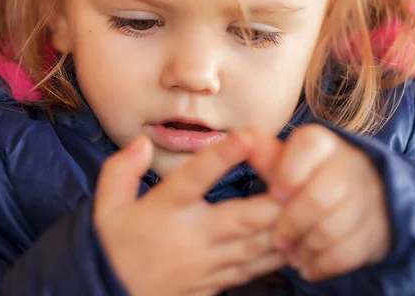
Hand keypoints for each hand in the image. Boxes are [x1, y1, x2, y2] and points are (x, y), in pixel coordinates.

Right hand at [94, 134, 285, 295]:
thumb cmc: (110, 249)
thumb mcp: (106, 208)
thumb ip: (120, 171)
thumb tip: (142, 142)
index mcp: (165, 211)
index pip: (195, 178)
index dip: (223, 155)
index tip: (249, 134)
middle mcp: (192, 237)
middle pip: (244, 216)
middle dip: (278, 198)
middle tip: (301, 177)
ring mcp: (207, 264)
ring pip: (257, 245)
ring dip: (286, 225)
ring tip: (309, 205)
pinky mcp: (215, 283)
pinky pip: (253, 269)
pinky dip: (277, 254)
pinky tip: (296, 241)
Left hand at [250, 125, 390, 281]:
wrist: (363, 193)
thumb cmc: (311, 176)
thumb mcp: (289, 162)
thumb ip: (268, 156)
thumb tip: (246, 136)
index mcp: (324, 144)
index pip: (310, 148)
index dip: (289, 173)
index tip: (275, 194)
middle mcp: (350, 165)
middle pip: (319, 197)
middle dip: (292, 223)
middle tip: (277, 239)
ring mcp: (367, 198)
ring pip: (332, 228)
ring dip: (305, 246)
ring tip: (290, 254)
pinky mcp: (375, 230)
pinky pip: (347, 252)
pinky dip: (323, 264)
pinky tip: (308, 267)